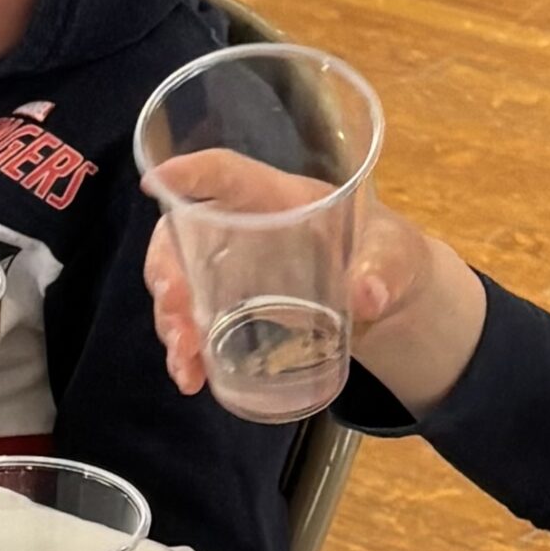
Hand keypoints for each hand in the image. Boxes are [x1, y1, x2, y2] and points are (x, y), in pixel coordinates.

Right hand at [143, 150, 485, 412]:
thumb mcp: (395, 255)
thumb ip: (384, 269)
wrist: (389, 297)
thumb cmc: (388, 253)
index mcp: (279, 197)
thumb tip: (368, 294)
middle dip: (167, 272)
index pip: (226, 172)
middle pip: (183, 234)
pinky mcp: (233, 308)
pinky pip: (195, 322)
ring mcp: (232, 269)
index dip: (189, 172)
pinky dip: (187, 350)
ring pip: (180, 284)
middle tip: (176, 311)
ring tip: (185, 362)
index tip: (154, 184)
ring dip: (171, 322)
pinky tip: (192, 377)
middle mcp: (243, 226)